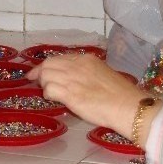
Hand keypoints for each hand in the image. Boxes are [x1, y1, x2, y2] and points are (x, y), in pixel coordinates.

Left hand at [27, 55, 144, 138]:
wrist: (127, 106)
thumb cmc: (120, 94)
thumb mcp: (102, 73)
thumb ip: (86, 73)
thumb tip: (74, 79)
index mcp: (86, 59)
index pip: (60, 58)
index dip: (47, 65)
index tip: (39, 71)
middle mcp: (77, 65)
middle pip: (49, 64)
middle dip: (40, 72)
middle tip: (35, 81)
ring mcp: (72, 79)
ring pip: (46, 75)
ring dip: (44, 84)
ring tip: (50, 93)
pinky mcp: (70, 94)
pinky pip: (49, 89)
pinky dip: (48, 94)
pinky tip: (54, 100)